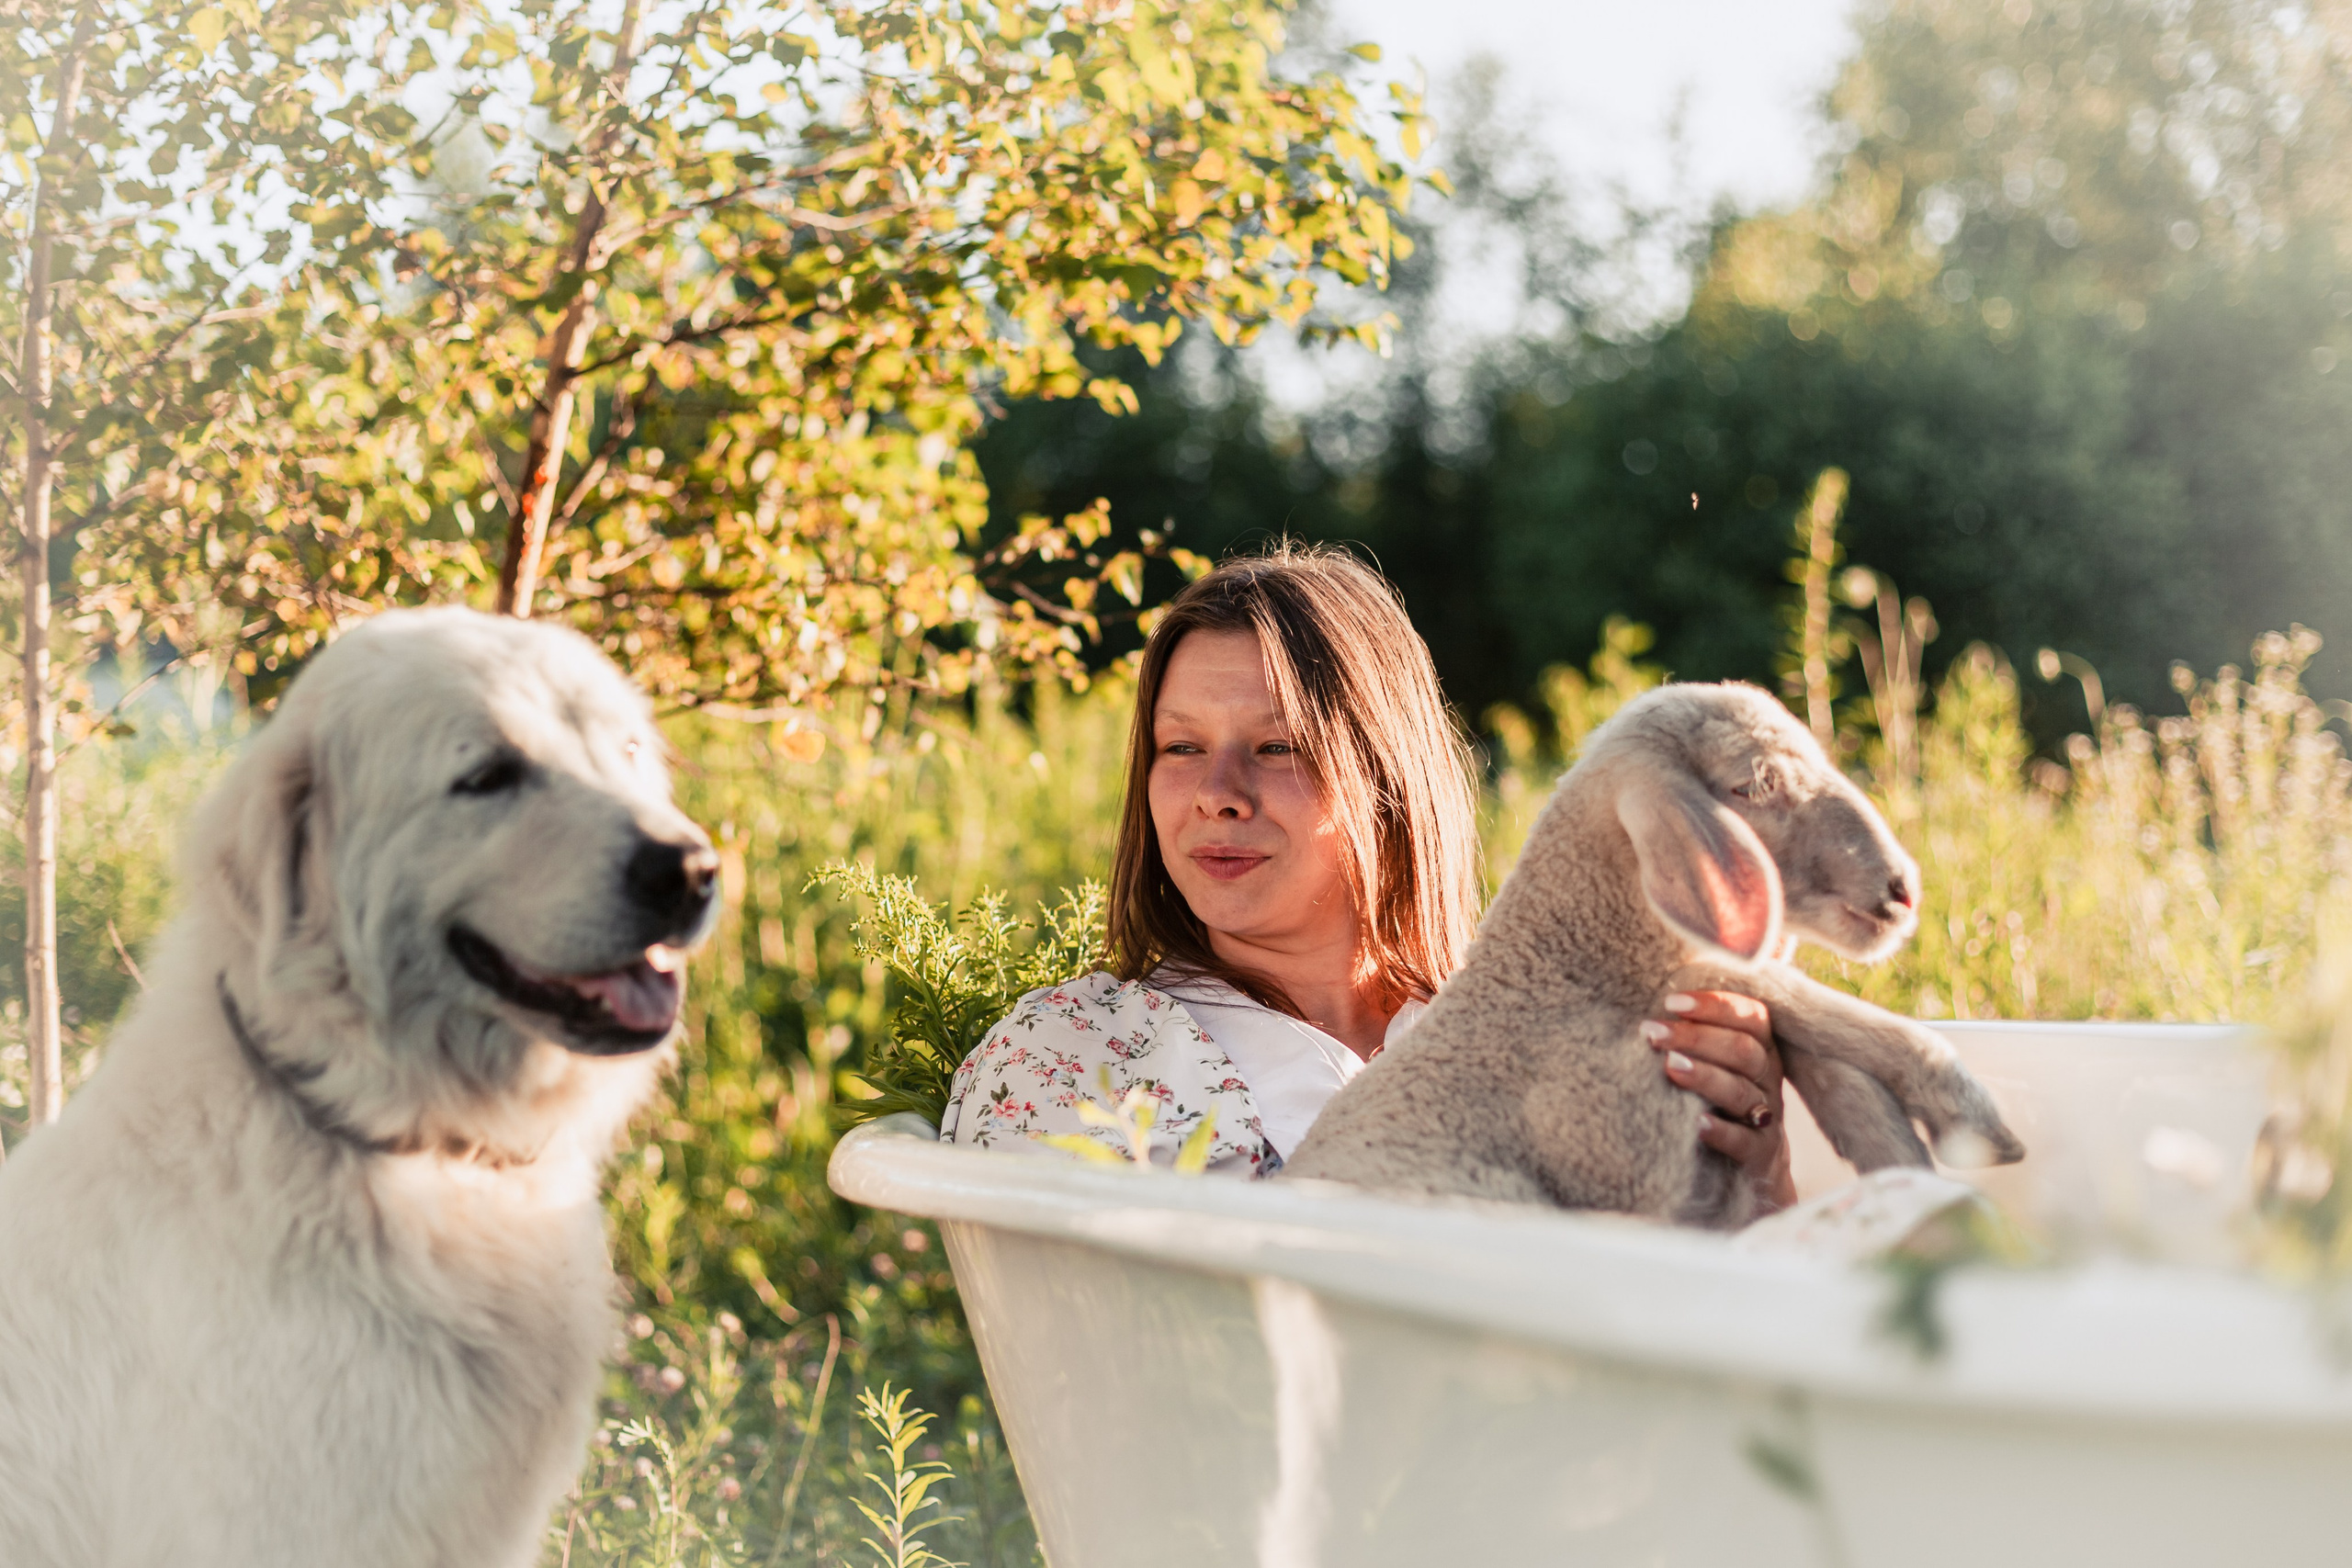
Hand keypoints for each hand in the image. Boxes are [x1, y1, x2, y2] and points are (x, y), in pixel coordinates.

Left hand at [1644, 989, 1794, 1214]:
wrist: (1752, 1166)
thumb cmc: (1717, 1099)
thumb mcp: (1715, 1063)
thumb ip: (1693, 1035)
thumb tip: (1651, 1008)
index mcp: (1760, 1048)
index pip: (1750, 1016)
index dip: (1713, 1006)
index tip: (1670, 1002)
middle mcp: (1767, 1078)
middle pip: (1741, 1050)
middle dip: (1695, 1037)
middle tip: (1651, 1031)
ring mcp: (1766, 1117)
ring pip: (1740, 1091)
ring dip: (1704, 1076)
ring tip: (1669, 1066)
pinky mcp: (1760, 1153)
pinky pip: (1744, 1140)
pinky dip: (1721, 1131)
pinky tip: (1697, 1123)